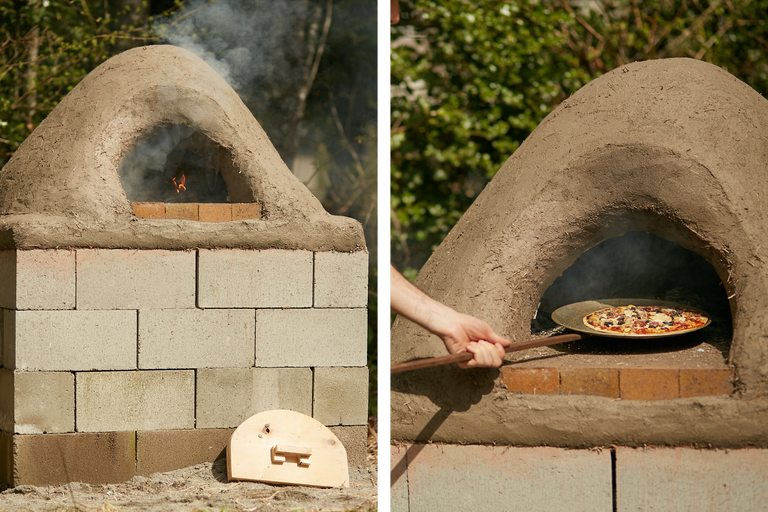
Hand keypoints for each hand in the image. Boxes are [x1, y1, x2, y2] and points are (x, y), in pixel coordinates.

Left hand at [389, 264, 510, 367]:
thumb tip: (508, 344)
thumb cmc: (467, 324)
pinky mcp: (464, 363)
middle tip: (481, 341)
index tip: (497, 343)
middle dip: (492, 350)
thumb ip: (497, 339)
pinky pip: (478, 362)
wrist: (453, 323)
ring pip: (488, 362)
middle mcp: (479, 357)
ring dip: (483, 349)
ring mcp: (471, 361)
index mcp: (485, 350)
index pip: (499, 358)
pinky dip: (476, 352)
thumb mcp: (486, 331)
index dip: (501, 352)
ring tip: (474, 342)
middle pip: (496, 362)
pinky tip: (469, 346)